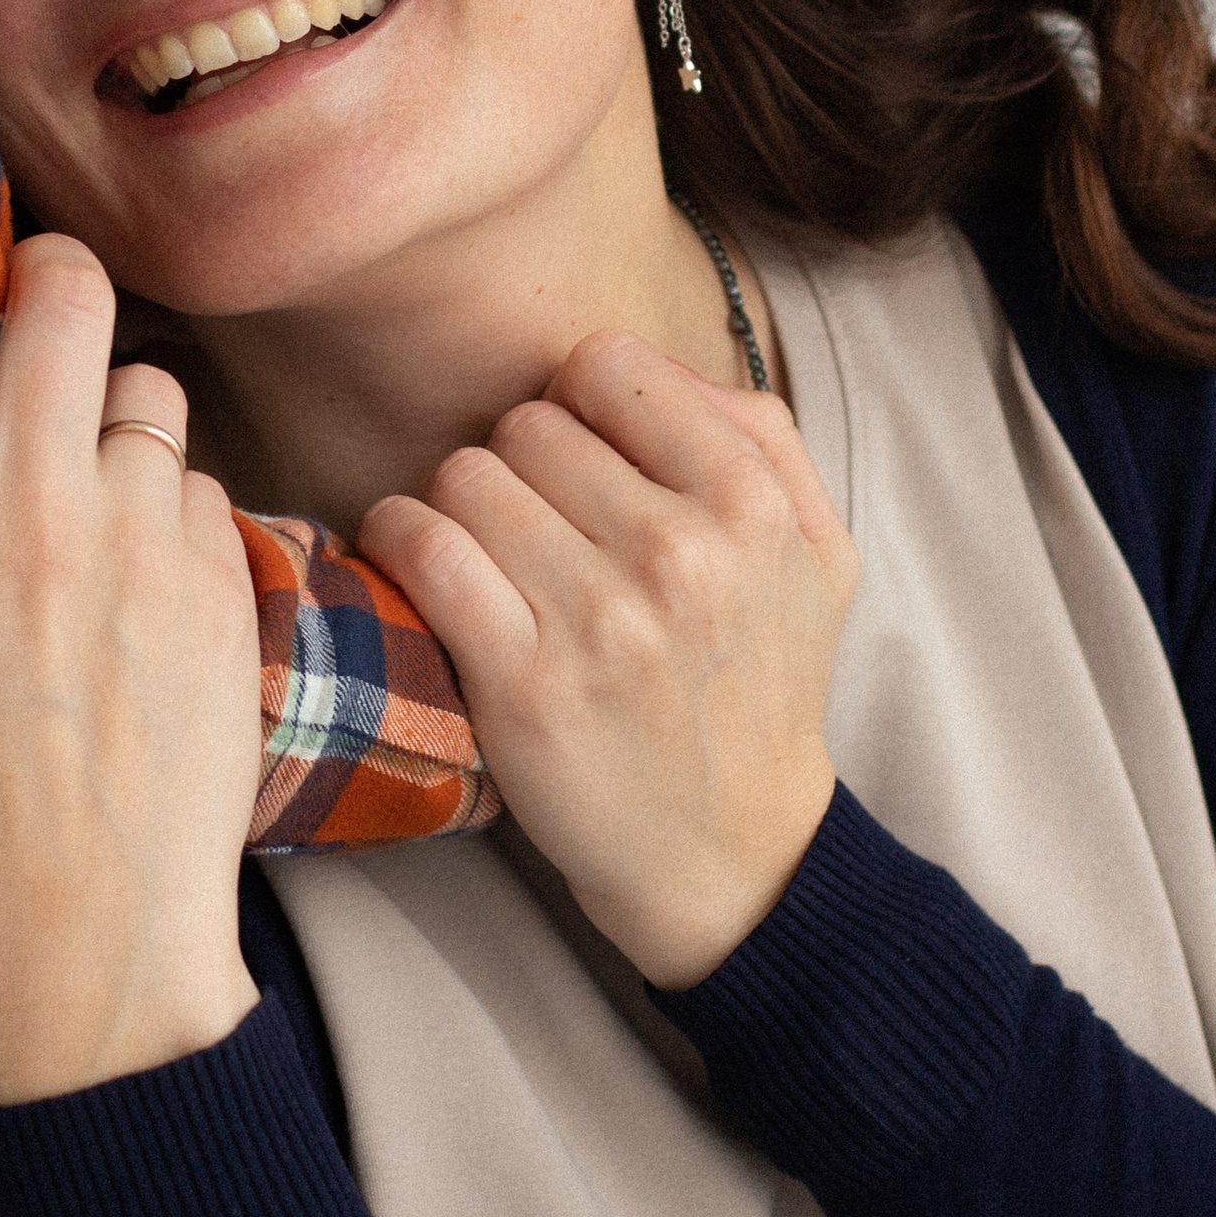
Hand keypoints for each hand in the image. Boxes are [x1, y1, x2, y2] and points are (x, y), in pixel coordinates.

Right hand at [0, 100, 264, 1103]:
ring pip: (148, 384)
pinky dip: (167, 499)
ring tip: (77, 498)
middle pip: (67, 299)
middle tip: (24, 331)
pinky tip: (133, 580)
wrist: (93, 950)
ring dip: (113, 409)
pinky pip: (201, 477)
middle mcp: (38, 520)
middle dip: (46, 282)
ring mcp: (142, 547)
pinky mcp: (222, 584)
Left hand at [358, 333, 856, 986]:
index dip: (578, 405)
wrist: (731, 852)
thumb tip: (650, 364)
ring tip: (484, 554)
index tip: (576, 461)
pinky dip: (398, 539)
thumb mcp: (816, 554)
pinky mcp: (522, 682)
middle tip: (530, 524)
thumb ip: (760, 435)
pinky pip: (421, 546)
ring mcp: (598, 619)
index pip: (605, 367)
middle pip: (526, 426)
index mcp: (750, 506)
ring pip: (465, 477)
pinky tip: (419, 561)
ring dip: (456, 507)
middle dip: (517, 466)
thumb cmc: (760, 687)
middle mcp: (680, 554)